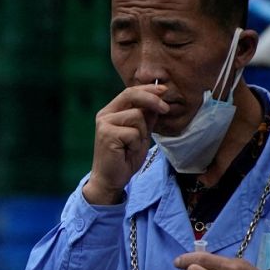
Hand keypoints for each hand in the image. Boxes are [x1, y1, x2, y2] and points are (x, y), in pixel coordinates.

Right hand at [84, 84, 170, 204]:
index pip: (130, 92)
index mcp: (111, 112)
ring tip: (133, 146)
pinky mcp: (107, 135)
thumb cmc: (125, 157)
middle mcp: (105, 115)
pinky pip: (133, 132)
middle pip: (131, 95)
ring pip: (136, 116)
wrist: (111, 179)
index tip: (165, 91)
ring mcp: (104, 124)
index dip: (148, 90)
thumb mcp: (141, 133)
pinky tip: (127, 151)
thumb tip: (159, 98)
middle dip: (152, 100)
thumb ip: (146, 117)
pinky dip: (136, 144)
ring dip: (142, 133)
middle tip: (166, 109)